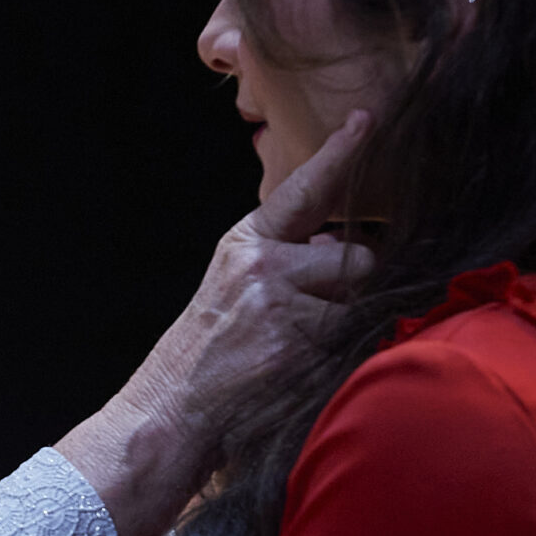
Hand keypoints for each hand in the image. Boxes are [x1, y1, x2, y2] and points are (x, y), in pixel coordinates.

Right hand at [57, 112, 375, 535]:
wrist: (168, 413)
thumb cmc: (205, 360)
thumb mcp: (232, 292)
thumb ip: (282, 265)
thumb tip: (344, 251)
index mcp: (245, 243)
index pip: (304, 190)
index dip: (340, 155)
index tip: (368, 121)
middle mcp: (261, 262)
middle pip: (355, 256)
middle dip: (354, 287)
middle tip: (321, 317)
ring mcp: (277, 300)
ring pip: (357, 300)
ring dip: (347, 326)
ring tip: (302, 351)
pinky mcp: (293, 340)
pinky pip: (350, 340)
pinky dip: (340, 358)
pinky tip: (300, 372)